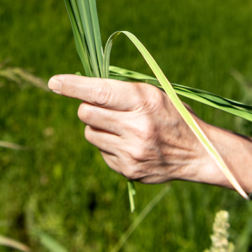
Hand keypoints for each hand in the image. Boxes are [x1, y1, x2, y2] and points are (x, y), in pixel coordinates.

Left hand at [48, 74, 251, 192]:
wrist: (197, 153)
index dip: (73, 86)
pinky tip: (130, 144)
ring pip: (90, 133)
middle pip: (86, 113)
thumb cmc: (173, 115)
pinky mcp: (127, 169)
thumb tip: (83, 87)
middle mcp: (136, 127)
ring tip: (122, 127)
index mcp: (144, 102)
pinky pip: (101, 152)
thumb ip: (123, 91)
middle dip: (89, 107)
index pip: (99, 91)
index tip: (54, 82)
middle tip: (104, 107)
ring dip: (99, 127)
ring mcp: (131, 151)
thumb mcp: (155, 94)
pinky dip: (110, 145)